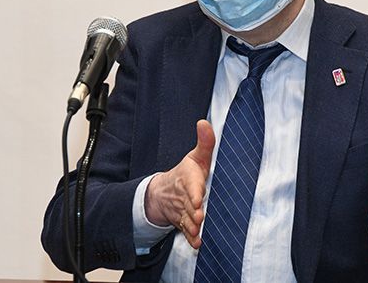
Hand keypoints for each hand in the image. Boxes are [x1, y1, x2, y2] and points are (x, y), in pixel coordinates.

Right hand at [145, 120, 214, 248]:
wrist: (163, 193)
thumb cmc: (186, 174)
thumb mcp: (196, 157)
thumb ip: (204, 143)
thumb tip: (204, 123)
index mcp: (188, 178)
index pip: (190, 184)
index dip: (193, 191)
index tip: (198, 197)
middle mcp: (183, 196)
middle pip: (187, 204)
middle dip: (192, 210)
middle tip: (198, 216)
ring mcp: (182, 210)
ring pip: (185, 218)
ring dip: (191, 225)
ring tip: (197, 230)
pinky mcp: (183, 222)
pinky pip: (185, 231)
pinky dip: (190, 238)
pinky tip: (197, 244)